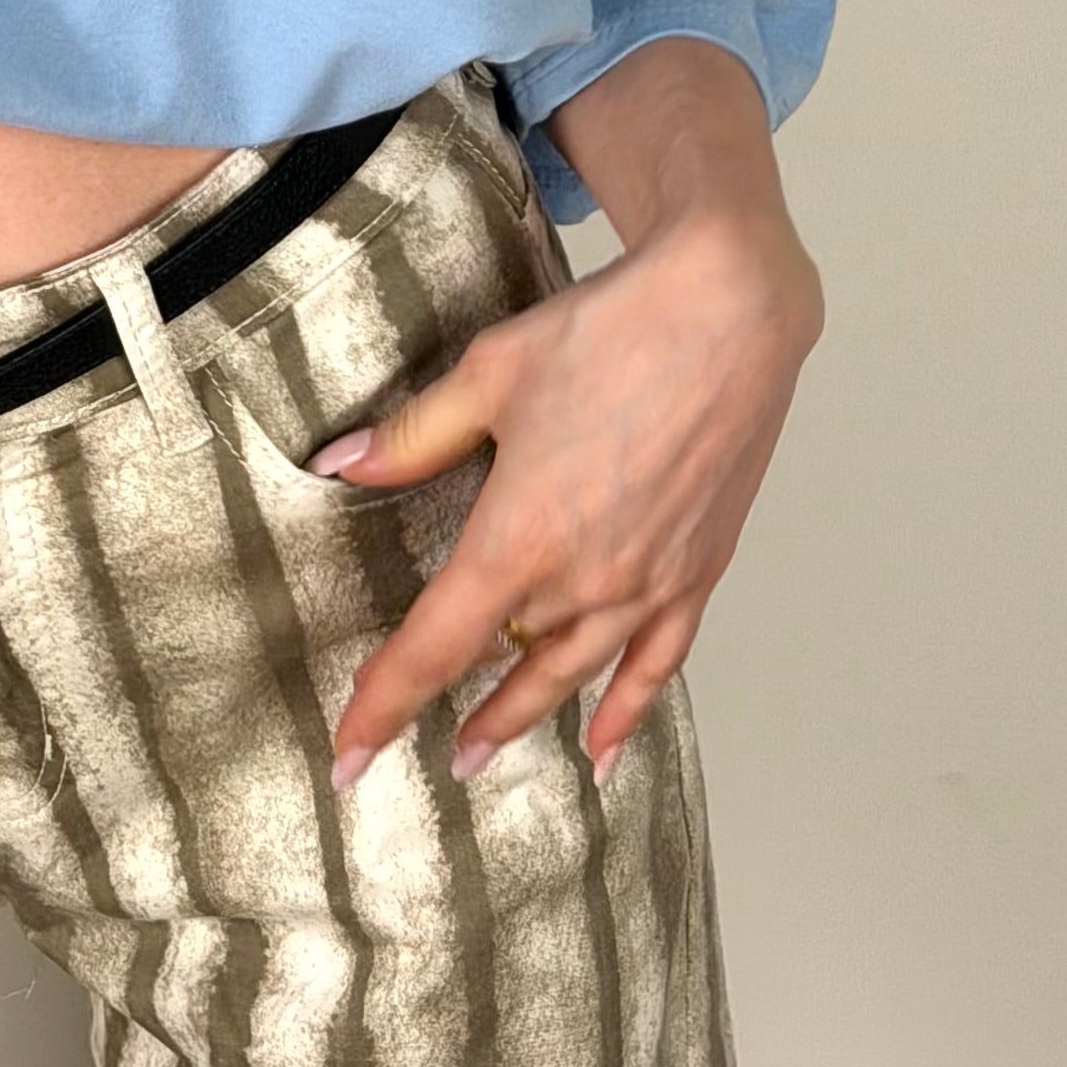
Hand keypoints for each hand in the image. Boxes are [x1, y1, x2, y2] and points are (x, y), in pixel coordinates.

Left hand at [317, 54, 822, 791]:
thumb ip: (413, 436)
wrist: (726, 311)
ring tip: (481, 753)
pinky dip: (627, 711)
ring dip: (523, 717)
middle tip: (410, 753)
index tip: (348, 755)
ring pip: (572, 674)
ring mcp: (648, 582)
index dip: (384, 705)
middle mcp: (585, 579)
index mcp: (521, 537)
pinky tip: (604, 748)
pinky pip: (657, 664)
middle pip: (501, 665)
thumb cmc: (608, 334)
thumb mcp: (487, 376)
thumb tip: (339, 467)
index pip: (435, 646)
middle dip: (450, 709)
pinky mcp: (697, 570)